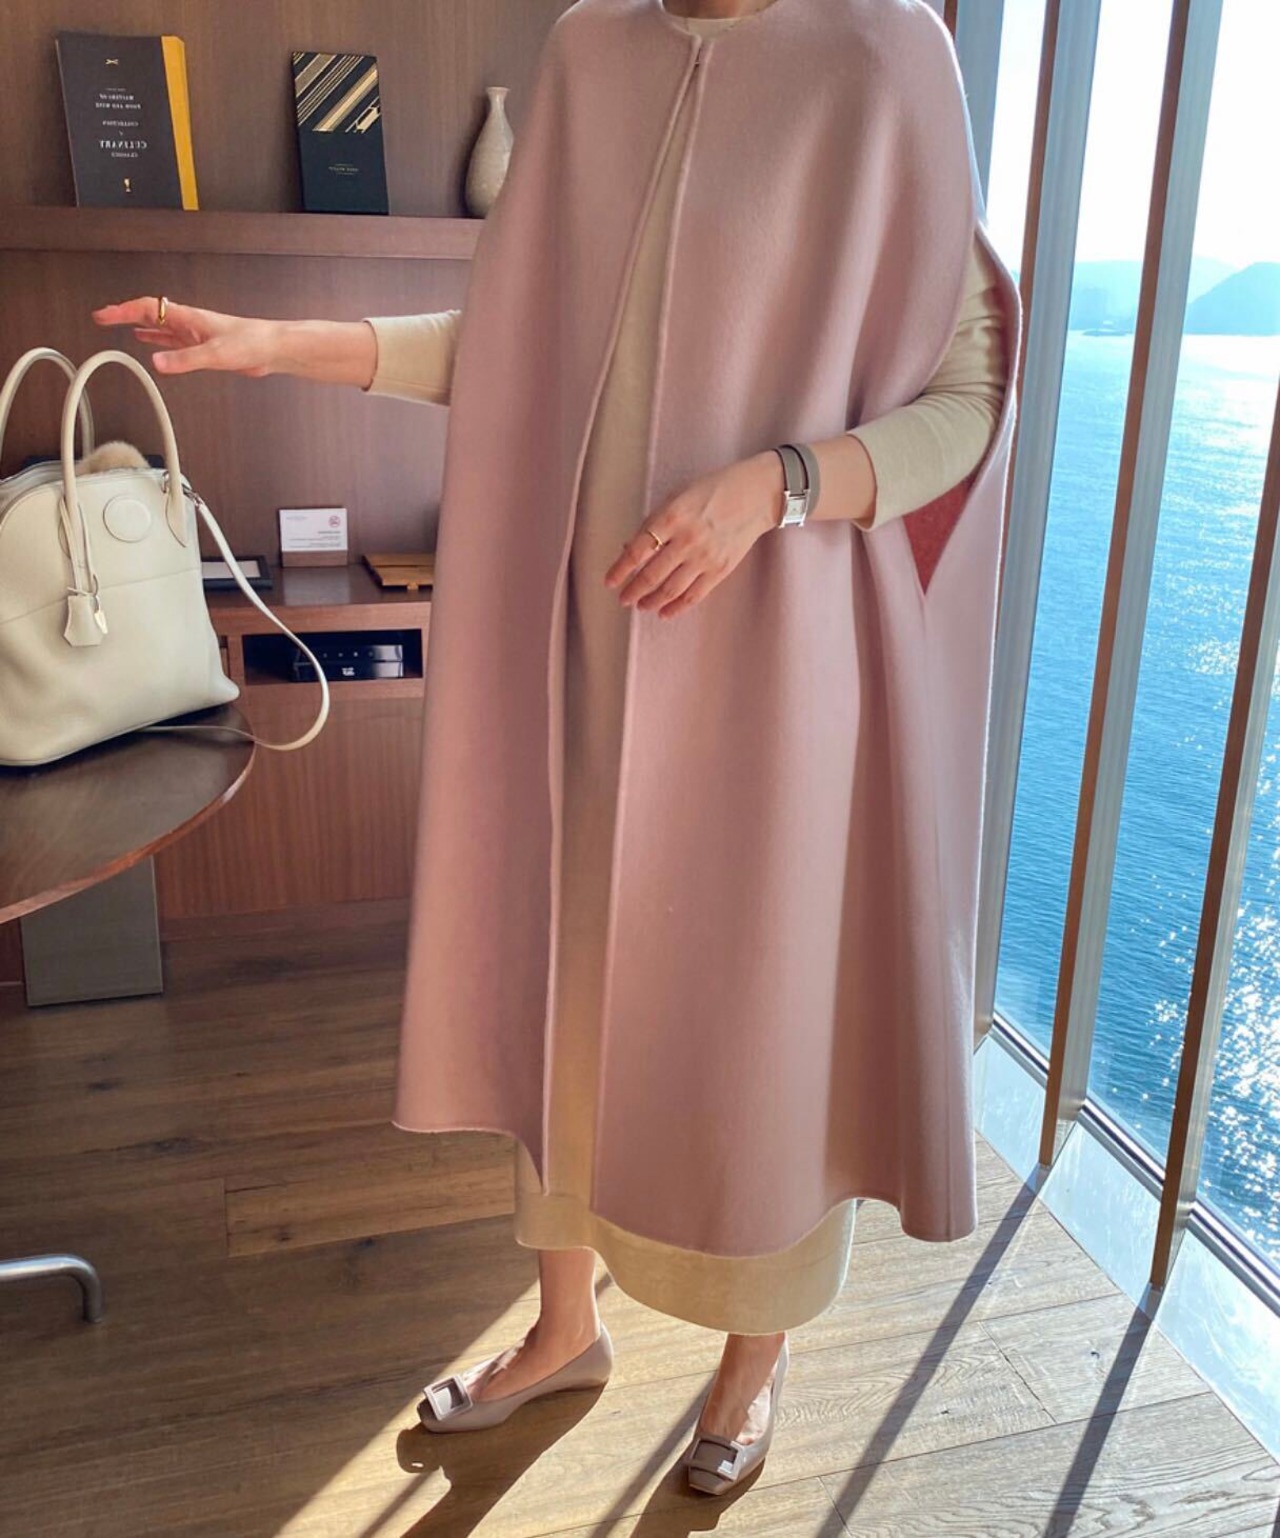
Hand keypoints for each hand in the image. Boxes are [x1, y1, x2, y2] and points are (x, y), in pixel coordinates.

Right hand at [91, 296, 283, 376]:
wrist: (272, 349)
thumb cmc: (251, 342)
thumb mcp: (214, 354)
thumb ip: (185, 360)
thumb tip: (157, 363)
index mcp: (187, 317)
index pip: (146, 308)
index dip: (122, 311)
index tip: (103, 315)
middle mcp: (188, 322)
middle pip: (149, 314)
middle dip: (124, 315)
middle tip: (104, 318)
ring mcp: (195, 334)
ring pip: (160, 327)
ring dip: (140, 326)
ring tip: (121, 328)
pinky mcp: (204, 347)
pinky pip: (173, 341)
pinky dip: (158, 341)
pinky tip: (153, 345)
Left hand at [604, 451, 782, 618]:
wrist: (756, 495)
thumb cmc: (713, 491)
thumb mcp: (678, 497)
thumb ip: (655, 522)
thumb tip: (630, 549)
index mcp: (672, 517)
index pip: (637, 551)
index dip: (620, 570)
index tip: (609, 582)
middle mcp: (687, 540)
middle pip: (651, 575)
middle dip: (633, 591)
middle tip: (623, 599)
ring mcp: (705, 557)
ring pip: (670, 590)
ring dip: (651, 601)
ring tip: (641, 606)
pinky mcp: (721, 570)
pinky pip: (694, 596)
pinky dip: (676, 608)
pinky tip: (664, 612)